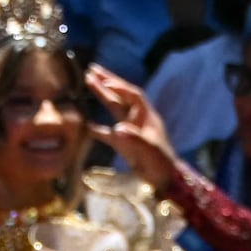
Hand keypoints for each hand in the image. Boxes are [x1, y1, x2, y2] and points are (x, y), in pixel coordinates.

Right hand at [85, 64, 180, 194]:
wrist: (165, 180)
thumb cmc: (160, 163)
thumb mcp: (149, 150)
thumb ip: (134, 138)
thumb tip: (117, 129)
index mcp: (146, 116)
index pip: (133, 96)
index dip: (120, 88)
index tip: (105, 81)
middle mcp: (137, 119)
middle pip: (121, 96)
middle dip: (108, 82)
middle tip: (91, 69)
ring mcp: (130, 130)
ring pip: (114, 109)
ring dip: (102, 96)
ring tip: (87, 82)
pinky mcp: (124, 144)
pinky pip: (108, 133)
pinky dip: (97, 129)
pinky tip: (85, 124)